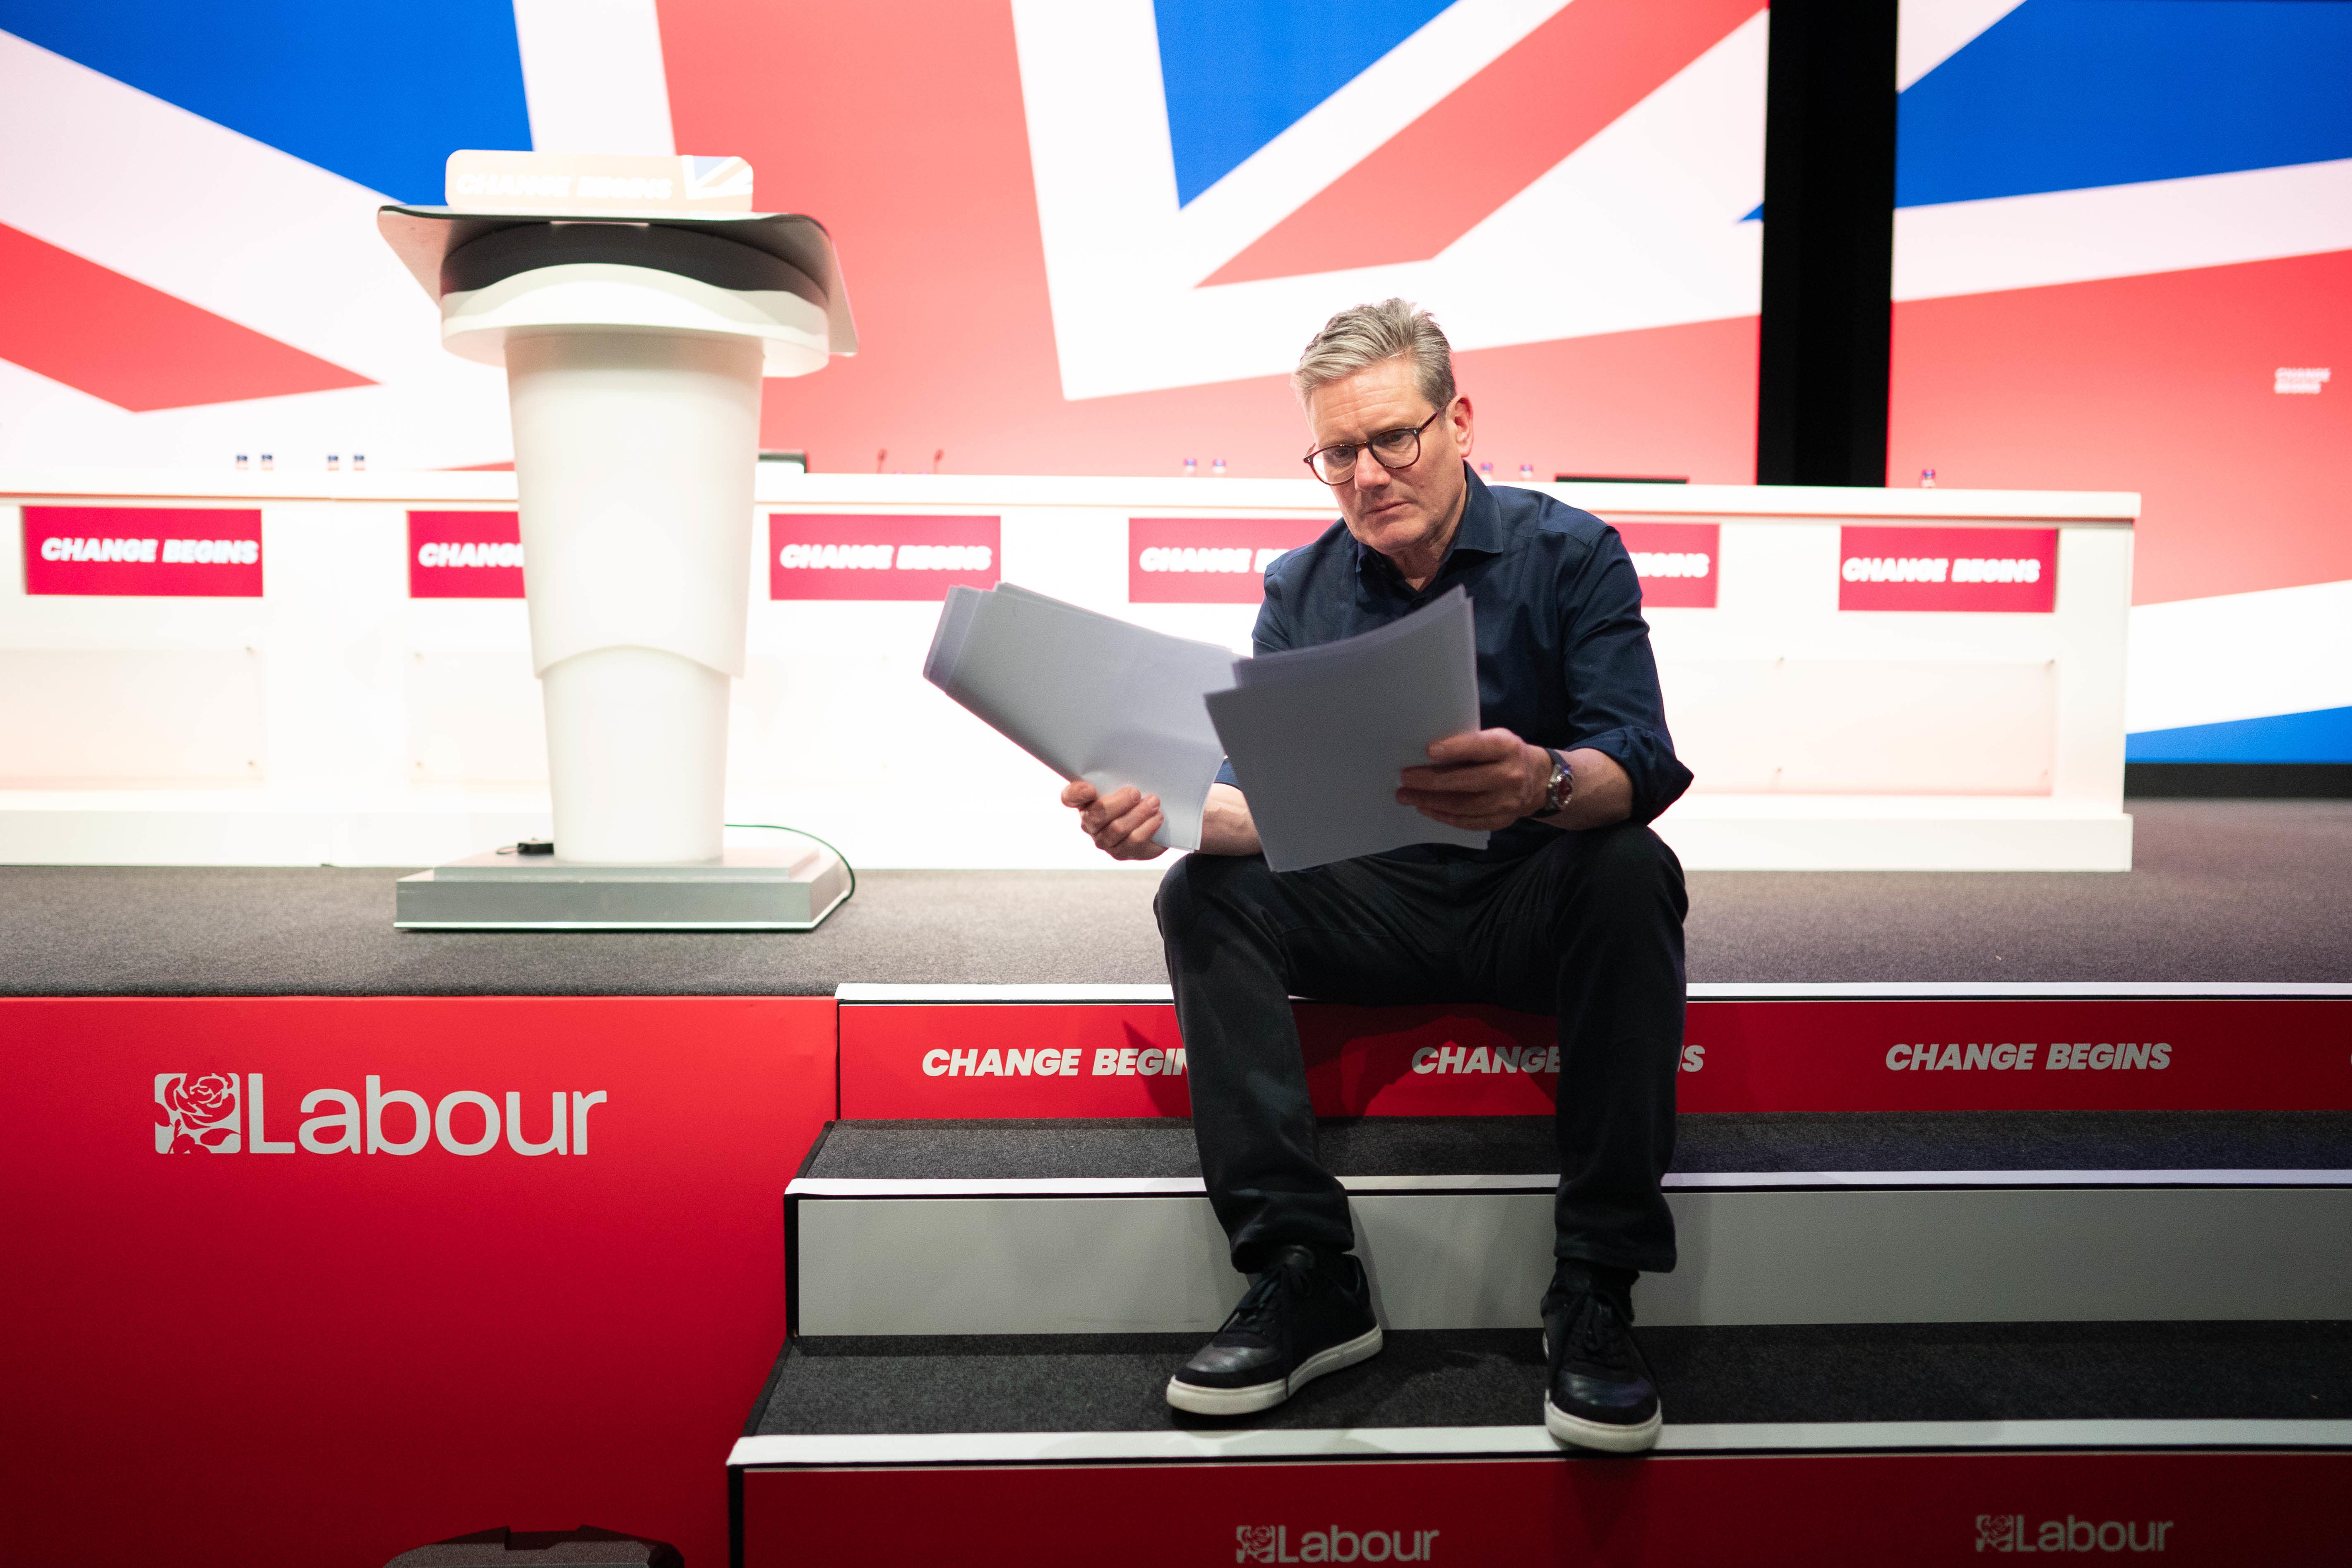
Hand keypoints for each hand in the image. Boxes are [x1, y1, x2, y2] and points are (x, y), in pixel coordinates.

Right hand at [1061, 779, 1168, 860]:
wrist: (1151, 821)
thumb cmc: (1133, 797)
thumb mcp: (1125, 782)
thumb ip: (1118, 775)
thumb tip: (1131, 759)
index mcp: (1084, 801)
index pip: (1069, 797)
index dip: (1077, 794)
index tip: (1091, 788)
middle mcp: (1089, 823)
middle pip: (1096, 815)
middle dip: (1119, 803)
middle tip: (1136, 793)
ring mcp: (1103, 841)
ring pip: (1117, 829)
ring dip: (1138, 814)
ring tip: (1154, 802)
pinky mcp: (1121, 853)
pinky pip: (1133, 841)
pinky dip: (1147, 827)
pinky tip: (1157, 817)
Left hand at [1397, 728, 1549, 829]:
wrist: (1540, 780)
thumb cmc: (1506, 754)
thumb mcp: (1497, 739)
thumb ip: (1471, 744)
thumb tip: (1428, 753)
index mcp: (1507, 748)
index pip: (1479, 748)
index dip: (1454, 750)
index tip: (1428, 751)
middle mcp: (1509, 776)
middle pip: (1466, 781)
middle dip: (1431, 781)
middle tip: (1405, 779)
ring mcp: (1507, 802)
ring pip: (1463, 806)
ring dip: (1431, 802)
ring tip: (1407, 796)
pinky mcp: (1502, 820)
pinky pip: (1468, 822)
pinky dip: (1444, 816)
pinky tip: (1425, 809)